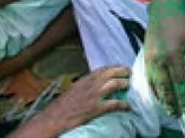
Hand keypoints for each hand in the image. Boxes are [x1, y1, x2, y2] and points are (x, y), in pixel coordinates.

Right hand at [15, 67, 130, 136]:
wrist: (54, 118)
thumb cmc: (62, 106)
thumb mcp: (73, 90)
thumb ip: (85, 85)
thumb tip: (94, 84)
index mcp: (84, 80)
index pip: (102, 69)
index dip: (113, 67)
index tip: (120, 67)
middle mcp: (90, 85)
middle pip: (111, 73)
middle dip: (122, 71)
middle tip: (130, 72)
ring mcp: (94, 96)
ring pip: (114, 84)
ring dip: (124, 83)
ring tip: (129, 85)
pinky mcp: (96, 108)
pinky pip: (114, 104)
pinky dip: (123, 104)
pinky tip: (129, 106)